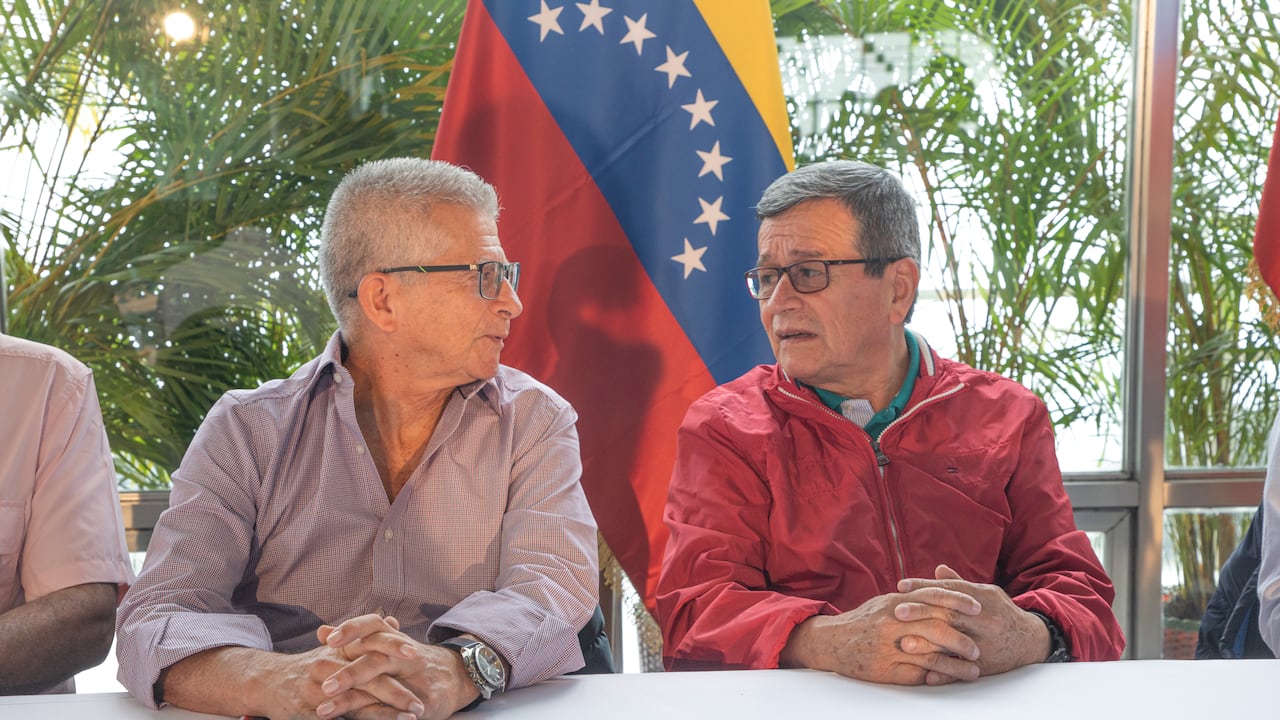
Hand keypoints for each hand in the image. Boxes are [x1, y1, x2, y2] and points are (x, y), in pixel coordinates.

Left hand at [317, 614, 478, 719]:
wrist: (457, 674)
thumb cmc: (410, 660)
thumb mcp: (386, 643)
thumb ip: (353, 639)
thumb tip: (320, 631)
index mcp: (393, 639)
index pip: (373, 626)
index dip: (352, 629)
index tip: (328, 639)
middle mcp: (404, 656)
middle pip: (377, 659)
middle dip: (350, 674)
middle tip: (324, 687)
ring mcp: (416, 679)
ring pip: (384, 689)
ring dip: (353, 701)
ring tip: (324, 712)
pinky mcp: (424, 702)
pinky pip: (400, 712)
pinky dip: (384, 719)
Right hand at [780, 586, 982, 685]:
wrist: (831, 641)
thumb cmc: (863, 621)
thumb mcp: (885, 602)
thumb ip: (912, 598)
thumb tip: (941, 592)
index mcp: (895, 602)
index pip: (932, 598)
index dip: (957, 601)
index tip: (978, 606)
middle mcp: (893, 622)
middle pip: (936, 627)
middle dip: (961, 637)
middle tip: (979, 646)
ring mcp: (890, 646)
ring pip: (931, 654)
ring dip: (956, 663)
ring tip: (974, 668)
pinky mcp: (887, 669)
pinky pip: (919, 673)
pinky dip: (939, 676)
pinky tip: (952, 679)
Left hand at [896, 564, 1049, 680]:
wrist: (1030, 640)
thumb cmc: (1000, 612)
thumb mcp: (985, 593)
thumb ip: (959, 583)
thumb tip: (938, 569)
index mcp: (982, 597)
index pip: (949, 589)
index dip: (924, 586)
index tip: (901, 586)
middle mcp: (984, 619)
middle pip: (948, 613)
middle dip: (921, 611)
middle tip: (896, 610)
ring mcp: (986, 642)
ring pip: (954, 642)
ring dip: (928, 644)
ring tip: (905, 643)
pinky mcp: (987, 664)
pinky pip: (963, 670)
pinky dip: (946, 673)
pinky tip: (927, 675)